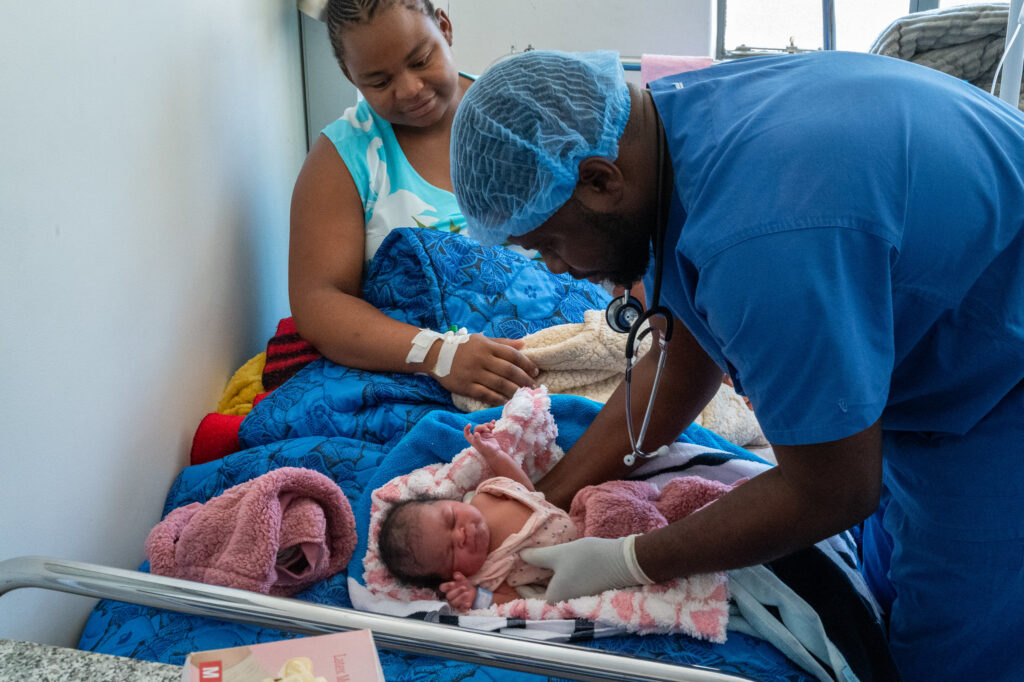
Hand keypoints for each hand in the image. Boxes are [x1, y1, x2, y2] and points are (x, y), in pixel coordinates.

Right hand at [436, 335, 537, 405]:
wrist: (435, 355)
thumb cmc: (462, 346)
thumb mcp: (482, 339)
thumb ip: (503, 342)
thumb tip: (523, 344)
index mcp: (487, 346)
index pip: (512, 355)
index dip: (526, 364)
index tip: (535, 371)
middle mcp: (481, 359)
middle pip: (508, 371)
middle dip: (524, 379)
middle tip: (534, 386)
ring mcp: (473, 374)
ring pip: (499, 384)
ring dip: (514, 391)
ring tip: (524, 395)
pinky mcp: (465, 386)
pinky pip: (486, 395)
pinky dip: (498, 399)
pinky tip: (507, 401)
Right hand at [440, 571, 476, 611]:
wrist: (473, 591)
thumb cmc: (465, 584)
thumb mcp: (463, 579)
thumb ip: (459, 576)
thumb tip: (456, 575)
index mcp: (448, 588)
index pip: (442, 588)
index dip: (446, 586)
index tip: (453, 583)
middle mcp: (449, 596)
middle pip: (448, 596)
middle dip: (457, 591)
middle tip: (464, 587)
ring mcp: (454, 603)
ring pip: (453, 603)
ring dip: (460, 598)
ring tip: (467, 593)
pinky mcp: (460, 608)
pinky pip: (460, 609)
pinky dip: (464, 607)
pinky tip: (468, 603)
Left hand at [464, 421, 500, 456]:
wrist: (495, 454)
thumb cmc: (487, 451)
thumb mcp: (482, 446)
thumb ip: (478, 440)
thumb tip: (476, 433)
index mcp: (473, 440)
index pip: (467, 434)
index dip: (466, 429)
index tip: (470, 424)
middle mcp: (477, 437)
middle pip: (477, 428)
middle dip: (482, 427)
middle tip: (488, 430)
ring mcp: (483, 435)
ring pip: (483, 427)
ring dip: (488, 425)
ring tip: (493, 427)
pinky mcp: (489, 434)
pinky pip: (489, 427)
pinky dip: (491, 424)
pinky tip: (493, 421)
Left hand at [520, 536, 652, 602]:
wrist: (622, 561)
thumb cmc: (587, 558)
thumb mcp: (558, 554)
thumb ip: (536, 557)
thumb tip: (519, 555)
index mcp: (553, 600)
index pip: (528, 596)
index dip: (518, 582)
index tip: (510, 569)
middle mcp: (563, 605)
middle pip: (540, 595)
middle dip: (530, 580)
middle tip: (520, 563)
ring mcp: (574, 600)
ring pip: (552, 590)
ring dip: (542, 578)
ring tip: (534, 561)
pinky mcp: (583, 592)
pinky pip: (563, 587)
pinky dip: (555, 578)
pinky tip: (552, 564)